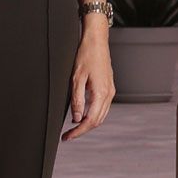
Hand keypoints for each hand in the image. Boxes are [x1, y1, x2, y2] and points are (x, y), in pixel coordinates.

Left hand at [62, 20, 113, 139]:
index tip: (67, 137)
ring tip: (72, 127)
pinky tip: (81, 115)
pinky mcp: (109, 87)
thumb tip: (75, 118)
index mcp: (101, 93)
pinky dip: (92, 115)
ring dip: (87, 124)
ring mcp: (110, 91)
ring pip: (101, 115)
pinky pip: (102, 107)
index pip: (90, 120)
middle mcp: (108, 94)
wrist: (97, 41)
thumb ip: (77, 100)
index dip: (78, 131)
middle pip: (97, 121)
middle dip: (82, 130)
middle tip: (67, 135)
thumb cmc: (86, 55)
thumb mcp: (76, 78)